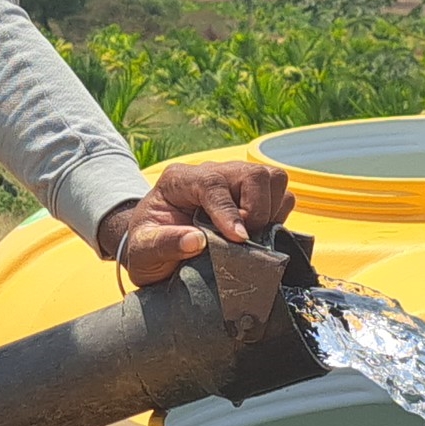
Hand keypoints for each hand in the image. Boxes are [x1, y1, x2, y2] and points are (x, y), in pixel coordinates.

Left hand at [96, 158, 293, 285]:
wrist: (154, 252)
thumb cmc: (146, 248)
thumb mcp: (142, 251)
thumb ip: (164, 244)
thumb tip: (196, 241)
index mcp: (179, 180)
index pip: (212, 183)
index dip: (229, 211)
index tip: (238, 240)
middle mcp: (211, 173)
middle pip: (253, 173)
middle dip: (256, 210)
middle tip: (243, 241)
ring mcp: (235, 182)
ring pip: (273, 179)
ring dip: (270, 212)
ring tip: (252, 237)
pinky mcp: (253, 196)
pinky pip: (282, 196)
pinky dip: (278, 217)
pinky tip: (258, 235)